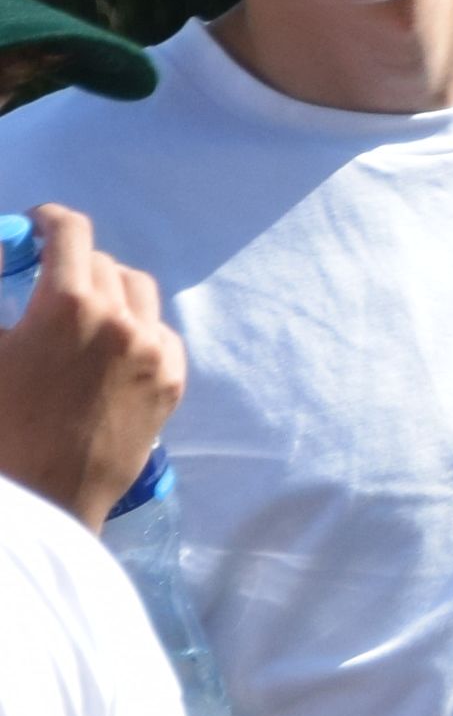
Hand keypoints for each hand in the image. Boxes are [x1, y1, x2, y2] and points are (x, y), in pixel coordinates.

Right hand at [0, 207, 180, 529]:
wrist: (41, 494)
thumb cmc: (0, 421)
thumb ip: (1, 306)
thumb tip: (7, 259)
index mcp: (68, 304)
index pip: (71, 231)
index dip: (49, 221)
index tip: (37, 227)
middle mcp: (122, 320)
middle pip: (102, 263)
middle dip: (72, 265)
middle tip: (46, 281)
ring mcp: (155, 352)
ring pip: (139, 293)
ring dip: (109, 292)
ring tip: (82, 313)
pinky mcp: (173, 383)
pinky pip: (163, 333)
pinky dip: (138, 329)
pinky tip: (112, 347)